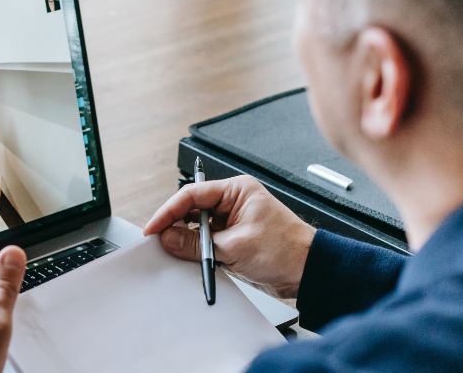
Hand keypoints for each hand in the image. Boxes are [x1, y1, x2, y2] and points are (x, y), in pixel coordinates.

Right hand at [143, 175, 315, 297]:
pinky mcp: (233, 240)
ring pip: (198, 228)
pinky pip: (207, 243)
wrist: (308, 271)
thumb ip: (197, 243)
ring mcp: (233, 222)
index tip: (154, 227)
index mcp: (237, 191)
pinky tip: (192, 260)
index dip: (169, 211)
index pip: (192, 194)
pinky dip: (198, 252)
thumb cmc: (286, 249)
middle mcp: (234, 203)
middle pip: (192, 210)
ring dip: (188, 241)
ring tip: (177, 252)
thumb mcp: (235, 247)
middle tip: (160, 242)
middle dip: (176, 226)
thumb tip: (169, 238)